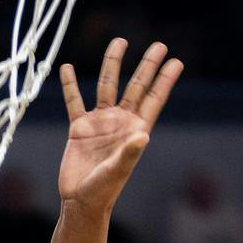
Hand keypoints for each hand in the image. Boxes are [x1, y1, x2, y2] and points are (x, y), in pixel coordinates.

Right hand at [56, 39, 181, 212]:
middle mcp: (120, 122)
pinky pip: (74, 101)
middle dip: (147, 65)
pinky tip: (66, 68)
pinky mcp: (79, 128)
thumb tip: (143, 135)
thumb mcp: (118, 171)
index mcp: (135, 130)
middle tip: (160, 44)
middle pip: (136, 86)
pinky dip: (70, 85)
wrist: (79, 201)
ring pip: (107, 86)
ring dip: (112, 64)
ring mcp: (100, 122)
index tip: (176, 61)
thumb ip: (129, 153)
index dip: (165, 80)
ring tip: (120, 41)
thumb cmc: (103, 191)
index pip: (153, 99)